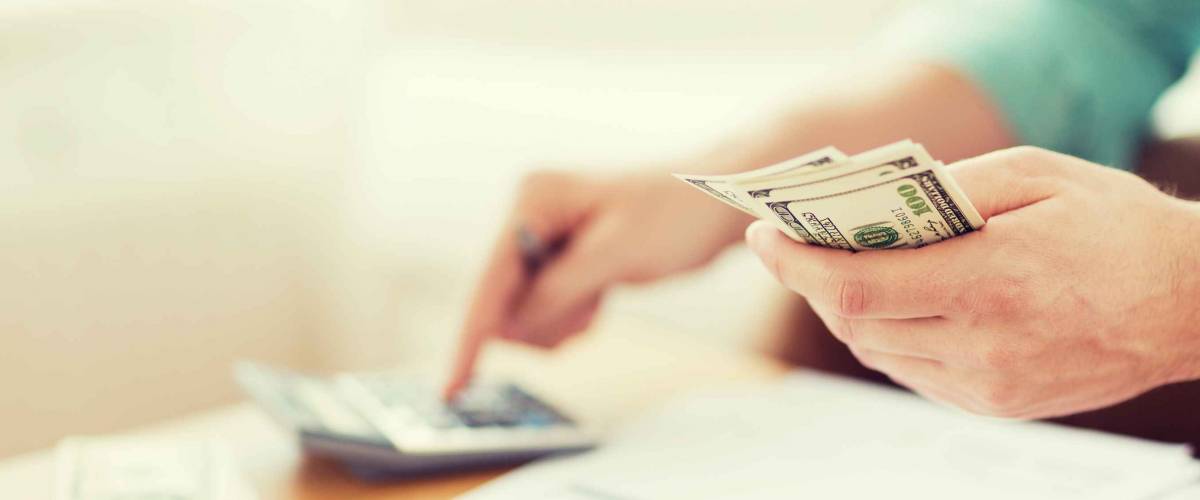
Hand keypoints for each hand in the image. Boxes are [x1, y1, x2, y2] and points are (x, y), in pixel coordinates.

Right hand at [444, 167, 749, 397]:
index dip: (470, 337)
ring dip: (563, 319)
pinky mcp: (560, 258)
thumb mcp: (616, 253)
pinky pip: (547, 308)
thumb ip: (558, 290)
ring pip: (526, 312)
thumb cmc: (676, 214)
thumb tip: (508, 326)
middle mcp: (528, 215)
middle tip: (592, 303)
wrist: (718, 201)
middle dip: (545, 319)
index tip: (452, 387)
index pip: (489, 281)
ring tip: (603, 292)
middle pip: (504, 301)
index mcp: (532, 200)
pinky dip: (573, 314)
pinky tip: (602, 294)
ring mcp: (543, 237)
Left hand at [746, 146, 1199, 418]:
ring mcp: (988, 386)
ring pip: (878, 353)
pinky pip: (912, 373)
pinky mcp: (995, 406)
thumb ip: (949, 188)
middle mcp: (983, 346)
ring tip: (841, 268)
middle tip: (795, 244)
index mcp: (991, 281)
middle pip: (856, 323)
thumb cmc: (1118, 229)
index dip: (797, 265)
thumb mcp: (1037, 176)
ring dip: (847, 311)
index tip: (764, 237)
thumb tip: (876, 204)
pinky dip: (888, 336)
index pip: (858, 287)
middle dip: (813, 281)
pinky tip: (897, 302)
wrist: (1191, 305)